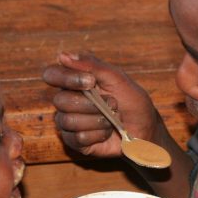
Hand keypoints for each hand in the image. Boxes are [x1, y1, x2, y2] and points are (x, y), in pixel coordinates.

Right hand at [42, 52, 163, 159]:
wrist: (145, 130)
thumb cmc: (132, 101)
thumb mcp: (117, 78)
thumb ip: (92, 66)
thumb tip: (62, 56)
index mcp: (74, 81)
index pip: (52, 74)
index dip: (67, 78)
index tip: (90, 81)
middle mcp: (67, 100)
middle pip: (60, 101)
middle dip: (90, 104)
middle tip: (111, 103)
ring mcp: (69, 122)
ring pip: (69, 121)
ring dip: (97, 120)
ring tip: (111, 119)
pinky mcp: (75, 141)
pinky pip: (78, 138)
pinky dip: (99, 134)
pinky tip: (107, 132)